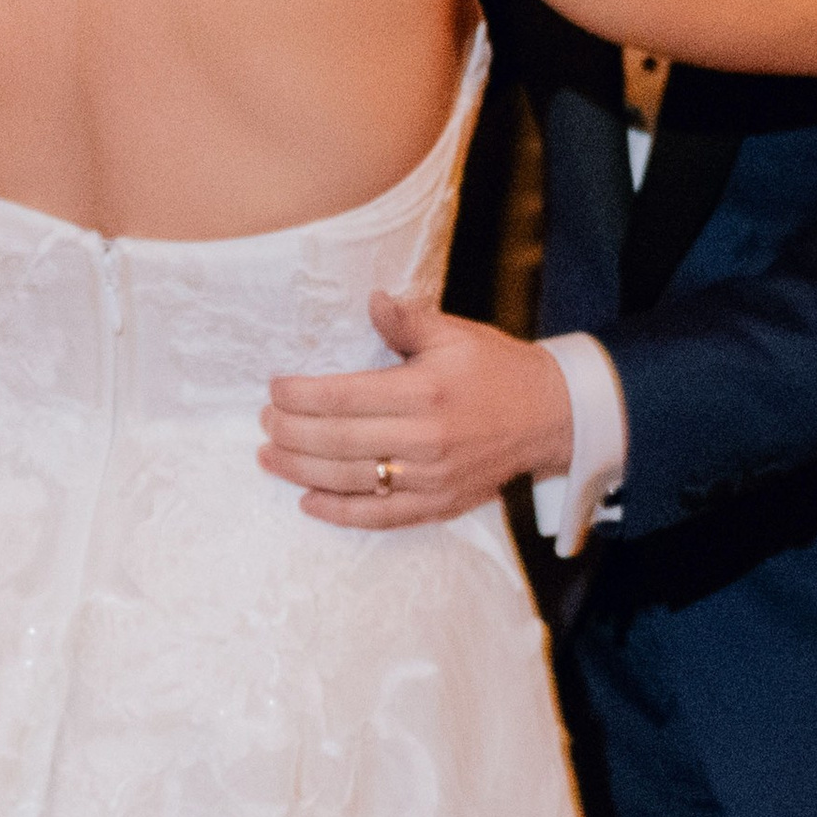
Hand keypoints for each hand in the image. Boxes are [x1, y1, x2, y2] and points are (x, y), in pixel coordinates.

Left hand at [262, 294, 570, 527]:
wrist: (551, 417)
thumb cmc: (497, 370)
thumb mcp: (455, 334)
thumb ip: (407, 321)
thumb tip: (371, 300)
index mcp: (426, 391)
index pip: (346, 397)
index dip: (302, 396)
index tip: (274, 390)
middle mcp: (426, 438)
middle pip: (339, 441)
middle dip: (292, 433)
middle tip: (264, 423)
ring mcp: (432, 478)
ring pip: (351, 480)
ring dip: (301, 472)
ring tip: (270, 458)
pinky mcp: (439, 504)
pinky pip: (381, 516)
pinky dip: (340, 513)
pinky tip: (308, 503)